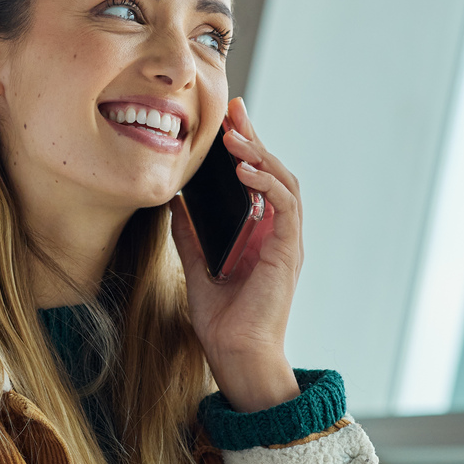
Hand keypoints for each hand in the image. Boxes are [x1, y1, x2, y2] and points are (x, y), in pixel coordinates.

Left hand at [170, 97, 303, 413]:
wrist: (235, 354)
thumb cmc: (222, 320)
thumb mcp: (197, 267)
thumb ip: (190, 234)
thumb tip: (175, 202)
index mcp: (260, 234)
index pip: (257, 179)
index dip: (246, 145)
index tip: (228, 118)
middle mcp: (278, 233)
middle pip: (272, 172)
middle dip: (254, 137)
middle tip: (235, 109)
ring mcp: (286, 242)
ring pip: (283, 183)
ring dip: (261, 155)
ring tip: (236, 136)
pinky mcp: (288, 253)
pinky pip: (286, 207)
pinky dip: (267, 184)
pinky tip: (245, 171)